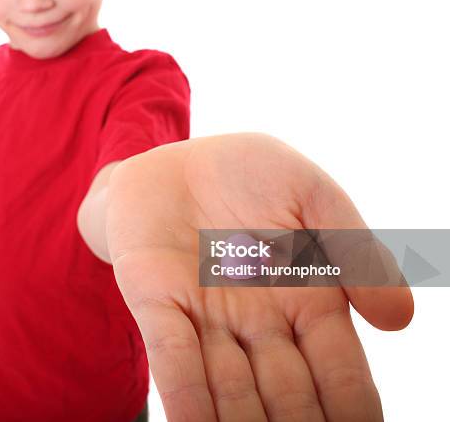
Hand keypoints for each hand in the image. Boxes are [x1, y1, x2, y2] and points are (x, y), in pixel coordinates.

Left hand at [105, 132, 412, 421]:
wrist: (180, 159)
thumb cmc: (252, 173)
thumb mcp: (312, 194)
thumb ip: (353, 249)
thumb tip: (400, 320)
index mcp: (306, 301)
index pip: (338, 372)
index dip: (351, 407)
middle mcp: (258, 323)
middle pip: (286, 394)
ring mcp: (206, 317)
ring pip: (229, 387)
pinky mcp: (157, 302)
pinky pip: (173, 355)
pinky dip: (186, 395)